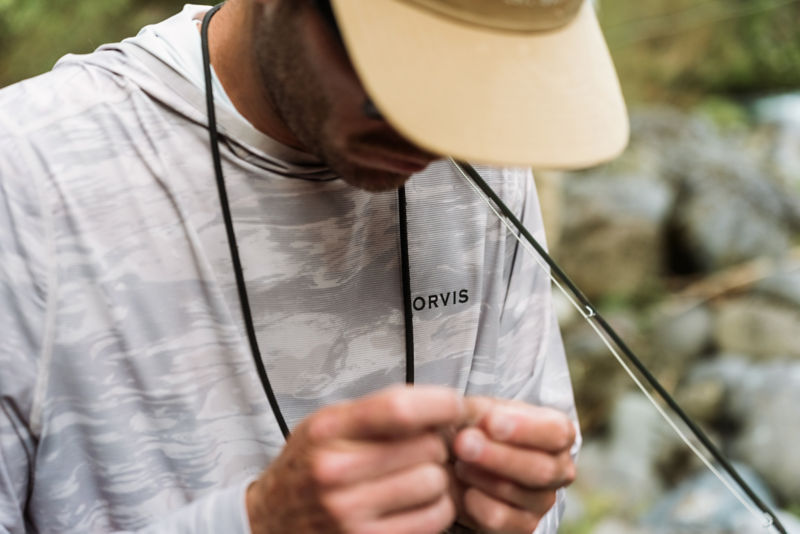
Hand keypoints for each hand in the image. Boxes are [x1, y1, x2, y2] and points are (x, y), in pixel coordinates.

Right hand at [246, 385, 466, 533]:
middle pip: (427, 446)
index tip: (452, 406)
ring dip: (438, 477)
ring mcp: (350, 513)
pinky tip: (418, 500)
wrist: (271, 519)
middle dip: (436, 443)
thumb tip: (443, 405)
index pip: (399, 409)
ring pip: (435, 483)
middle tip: (425, 446)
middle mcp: (335, 471)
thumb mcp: (327, 422)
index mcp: (327, 430)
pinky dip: (437, 507)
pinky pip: (433, 519)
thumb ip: (377, 411)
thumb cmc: (309, 464)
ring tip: (418, 474)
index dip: (439, 404)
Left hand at [450, 398, 576, 533]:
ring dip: (480, 476)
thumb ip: (480, 411)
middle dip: (497, 457)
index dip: (524, 429)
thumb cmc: (480, 428)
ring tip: (459, 462)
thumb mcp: (480, 410)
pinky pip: (500, 518)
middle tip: (463, 443)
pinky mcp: (524, 526)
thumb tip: (481, 420)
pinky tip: (464, 489)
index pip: (555, 433)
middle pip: (540, 469)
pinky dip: (476, 502)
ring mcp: (544, 500)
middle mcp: (559, 469)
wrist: (463, 461)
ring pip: (516, 493)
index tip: (490, 422)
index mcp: (558, 433)